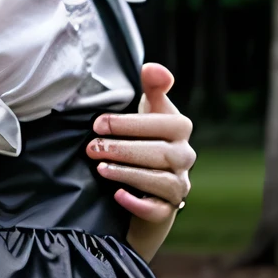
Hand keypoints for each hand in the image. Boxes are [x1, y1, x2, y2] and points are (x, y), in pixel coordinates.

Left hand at [87, 62, 193, 221]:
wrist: (145, 185)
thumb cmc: (145, 140)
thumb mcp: (149, 112)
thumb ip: (152, 88)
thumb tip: (151, 68)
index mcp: (180, 129)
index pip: (162, 124)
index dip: (130, 124)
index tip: (98, 125)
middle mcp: (185, 157)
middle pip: (160, 154)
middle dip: (123, 149)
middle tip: (92, 148)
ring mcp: (179, 185)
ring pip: (160, 180)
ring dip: (128, 173)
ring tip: (100, 168)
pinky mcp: (167, 209)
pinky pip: (158, 209)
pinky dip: (138, 203)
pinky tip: (118, 196)